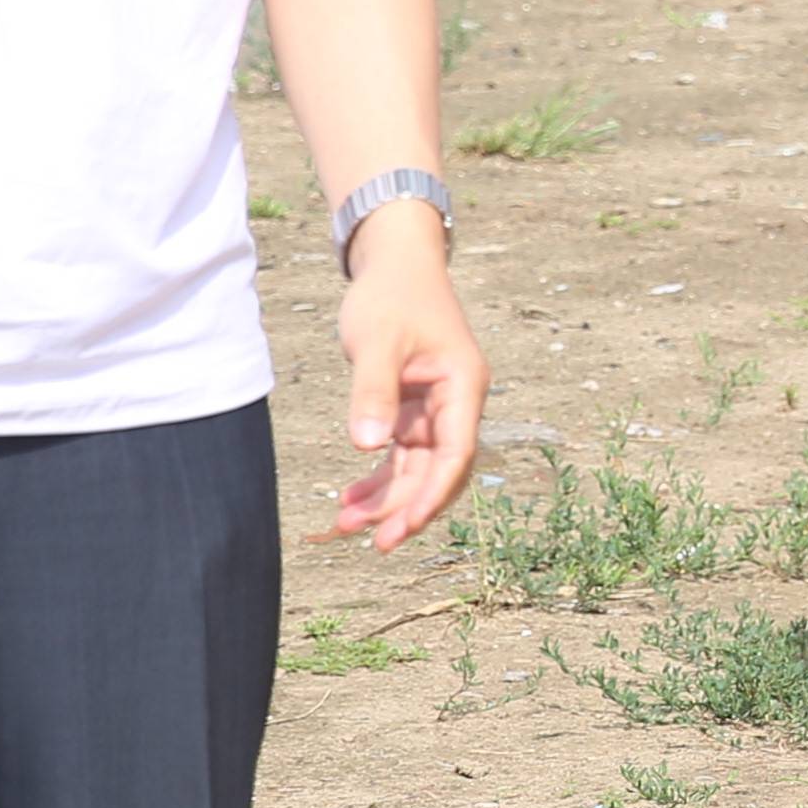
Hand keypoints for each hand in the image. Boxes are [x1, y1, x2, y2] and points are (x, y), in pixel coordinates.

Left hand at [324, 215, 481, 550]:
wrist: (394, 264)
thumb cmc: (391, 296)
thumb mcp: (377, 341)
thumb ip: (373, 392)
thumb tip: (365, 446)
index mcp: (462, 386)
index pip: (456, 453)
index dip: (433, 494)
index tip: (404, 525)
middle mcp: (456, 404)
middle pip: (437, 470)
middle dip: (406, 507)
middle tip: (375, 543)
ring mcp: (434, 409)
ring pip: (416, 469)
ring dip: (386, 498)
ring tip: (345, 524)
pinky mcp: (412, 409)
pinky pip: (399, 455)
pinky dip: (377, 477)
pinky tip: (349, 500)